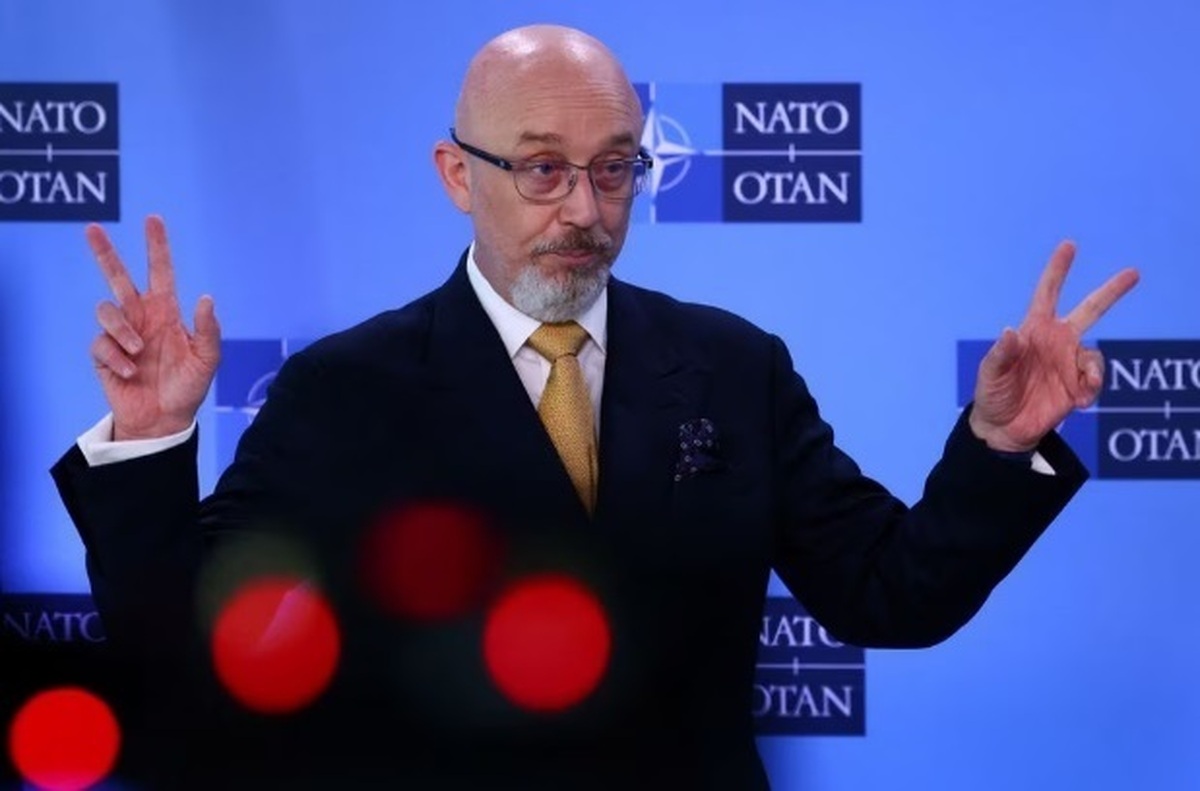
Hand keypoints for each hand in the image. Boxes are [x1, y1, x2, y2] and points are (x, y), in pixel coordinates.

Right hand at [88, 215, 220, 440]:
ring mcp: (120, 334)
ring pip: (107, 310)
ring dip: (122, 330)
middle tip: (92, 229)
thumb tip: (205, 297)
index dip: (157, 247)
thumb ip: (208, 330)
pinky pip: (102, 344)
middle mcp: (140, 317)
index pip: (160, 272)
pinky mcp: (103, 354)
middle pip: (117, 277)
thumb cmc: (188, 387)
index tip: (153, 219)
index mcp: (166, 312)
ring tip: (139, 352)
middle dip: (105, 253)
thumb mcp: (207, 360)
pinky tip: (130, 373)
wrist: (164, 419)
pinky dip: (117, 358)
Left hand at [969, 241, 1139, 452]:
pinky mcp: (1079, 385)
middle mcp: (1057, 341)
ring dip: (1092, 372)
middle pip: (1090, 310)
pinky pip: (1096, 379)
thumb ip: (1001, 354)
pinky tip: (1079, 402)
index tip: (1069, 246)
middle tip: (1133, 272)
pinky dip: (1092, 388)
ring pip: (1095, 355)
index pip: (1047, 294)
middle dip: (1111, 291)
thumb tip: (1012, 331)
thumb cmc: (993, 394)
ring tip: (1081, 390)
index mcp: (1034, 330)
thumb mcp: (990, 374)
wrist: (1004, 428)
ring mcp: (1069, 362)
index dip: (1058, 270)